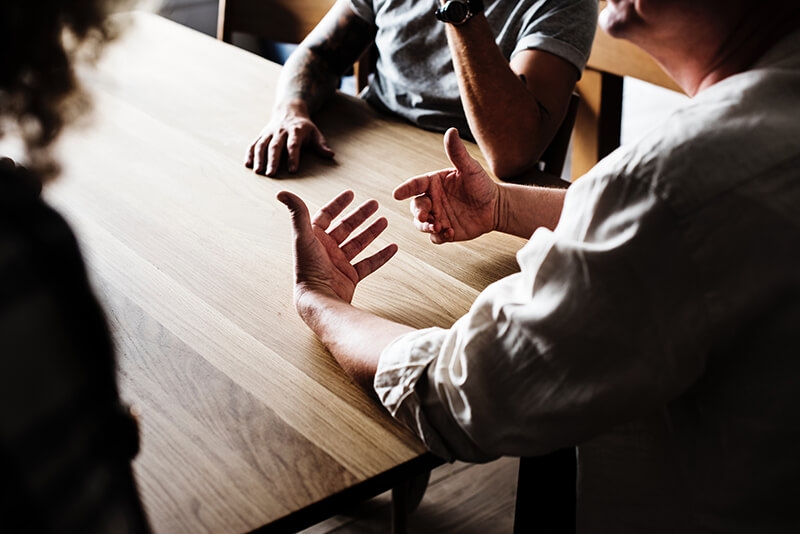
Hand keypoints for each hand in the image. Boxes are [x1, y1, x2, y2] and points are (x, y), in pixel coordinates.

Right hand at [245, 102, 334, 176]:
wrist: (289, 110)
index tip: (293, 171)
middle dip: (273, 160)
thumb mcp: (315, 133)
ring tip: (258, 172)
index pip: (294, 145)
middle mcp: (280, 131)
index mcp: (295, 131)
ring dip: (259, 158)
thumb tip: (330, 155)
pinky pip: (254, 144)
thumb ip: (321, 144)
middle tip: (271, 174)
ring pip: (262, 145)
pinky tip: (247, 164)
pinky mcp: (261, 135)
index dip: (293, 157)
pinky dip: (250, 153)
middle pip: (275, 146)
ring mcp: (269, 133)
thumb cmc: (304, 127)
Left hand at [277, 190, 397, 305]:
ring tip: (384, 221)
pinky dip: (381, 256)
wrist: (318, 299)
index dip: (338, 204)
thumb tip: (282, 192)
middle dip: (360, 215)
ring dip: (372, 232)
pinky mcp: (350, 277)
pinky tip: (393, 247)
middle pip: (346, 227)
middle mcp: (326, 250)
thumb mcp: (303, 236)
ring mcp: (339, 264)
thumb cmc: (308, 269)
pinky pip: (368, 264)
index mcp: (314, 239)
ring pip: (358, 243)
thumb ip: (297, 213)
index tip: (351, 194)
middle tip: (374, 203)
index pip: (326, 216)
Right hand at [393, 128, 498, 243]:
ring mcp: (437, 216)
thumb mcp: (470, 168)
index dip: (405, 189)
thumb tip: (451, 130)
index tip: (396, 194)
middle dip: (418, 212)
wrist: (495, 207)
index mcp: (433, 183)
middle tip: (426, 217)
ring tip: (438, 227)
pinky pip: (435, 237)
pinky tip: (450, 232)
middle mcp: (432, 200)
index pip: (415, 185)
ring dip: (426, 226)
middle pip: (416, 207)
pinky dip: (439, 236)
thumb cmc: (481, 184)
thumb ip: (457, 153)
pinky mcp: (444, 231)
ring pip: (421, 224)